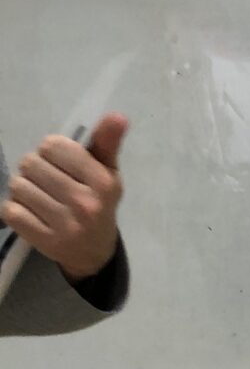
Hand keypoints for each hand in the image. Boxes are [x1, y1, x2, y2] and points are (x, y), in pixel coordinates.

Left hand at [1, 113, 127, 283]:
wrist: (95, 253)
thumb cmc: (99, 203)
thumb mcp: (107, 173)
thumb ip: (107, 142)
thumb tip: (118, 116)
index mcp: (102, 183)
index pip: (53, 146)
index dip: (51, 151)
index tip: (60, 164)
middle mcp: (85, 204)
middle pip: (31, 164)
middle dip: (35, 170)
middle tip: (47, 182)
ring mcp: (65, 225)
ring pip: (18, 186)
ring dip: (24, 189)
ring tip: (39, 197)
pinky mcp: (45, 241)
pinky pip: (11, 211)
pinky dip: (16, 209)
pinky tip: (31, 213)